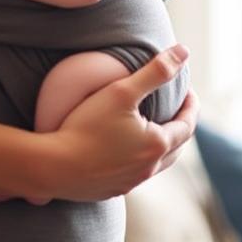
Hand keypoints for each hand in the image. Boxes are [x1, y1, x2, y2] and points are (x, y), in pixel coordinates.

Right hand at [42, 45, 198, 200]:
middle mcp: (148, 169)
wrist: (50, 167)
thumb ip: (155, 71)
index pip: (188, 124)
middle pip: (178, 147)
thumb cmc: (85, 126)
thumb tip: (184, 51)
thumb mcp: (121, 91)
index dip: (191, 106)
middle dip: (182, 125)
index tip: (188, 91)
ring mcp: (130, 182)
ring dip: (164, 144)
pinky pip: (137, 174)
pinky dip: (142, 159)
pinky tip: (130, 149)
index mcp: (157, 145)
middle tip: (178, 108)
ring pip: (158, 164)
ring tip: (156, 127)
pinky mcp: (112, 191)